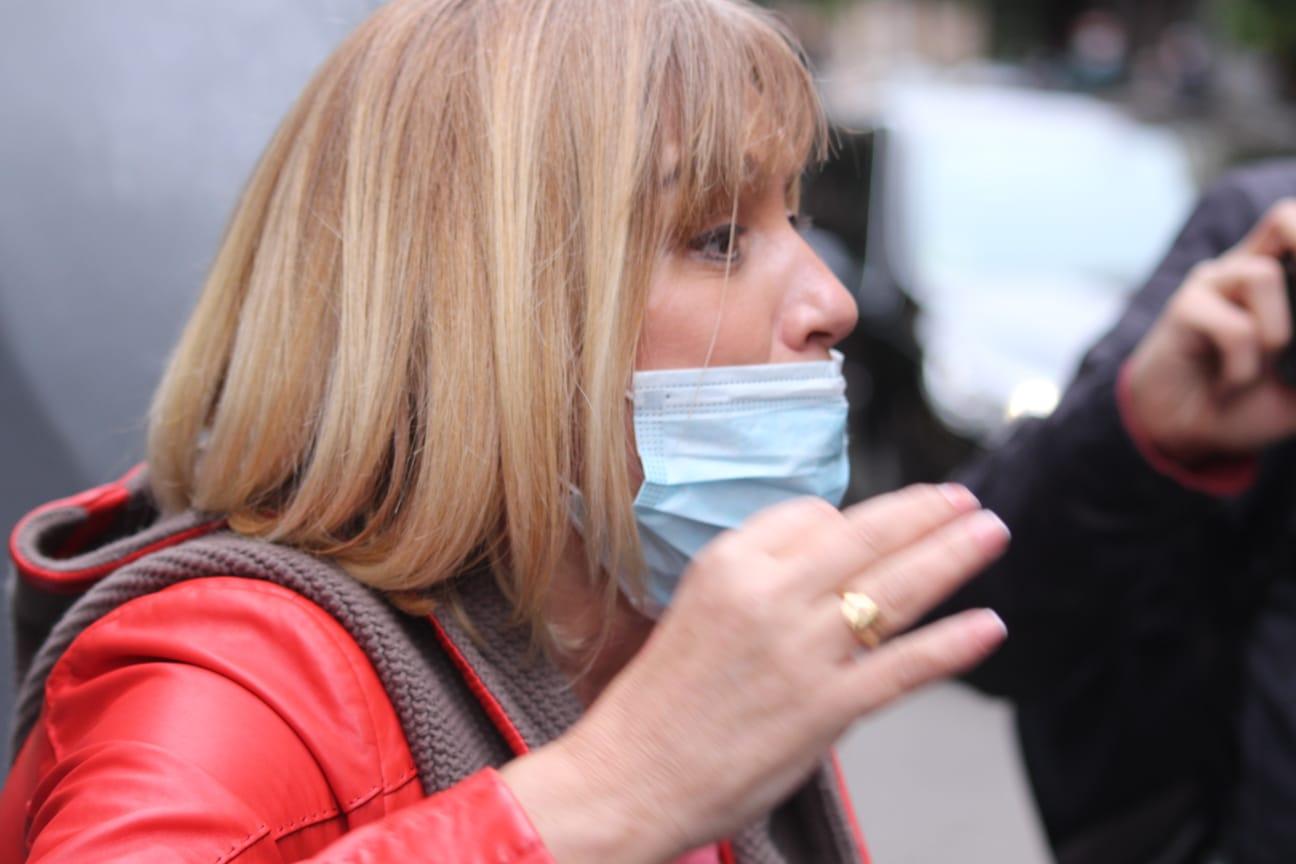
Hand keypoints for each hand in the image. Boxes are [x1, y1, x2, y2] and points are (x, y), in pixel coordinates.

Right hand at [504, 484, 1007, 862]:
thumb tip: (832, 567)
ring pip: (896, 589)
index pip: (814, 515)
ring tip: (989, 534)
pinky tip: (987, 624)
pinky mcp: (826, 708)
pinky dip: (953, 644)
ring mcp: (803, 652)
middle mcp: (770, 596)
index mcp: (729, 563)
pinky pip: (905, 665)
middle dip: (928, 513)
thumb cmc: (659, 700)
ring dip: (953, 556)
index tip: (879, 525)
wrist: (630, 776)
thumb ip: (763, 583)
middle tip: (965, 499)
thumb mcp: (697, 608)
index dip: (853, 519)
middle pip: (868, 536)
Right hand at [1125, 199, 1295, 461]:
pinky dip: (1243, 368)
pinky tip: (1230, 385)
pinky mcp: (1183, 309)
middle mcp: (1247, 268)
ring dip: (1276, 334)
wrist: (1190, 433)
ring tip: (1264, 366)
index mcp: (1282, 278)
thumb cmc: (1249, 402)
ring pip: (1264, 276)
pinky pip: (1234, 327)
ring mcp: (1212, 284)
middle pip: (1283, 217)